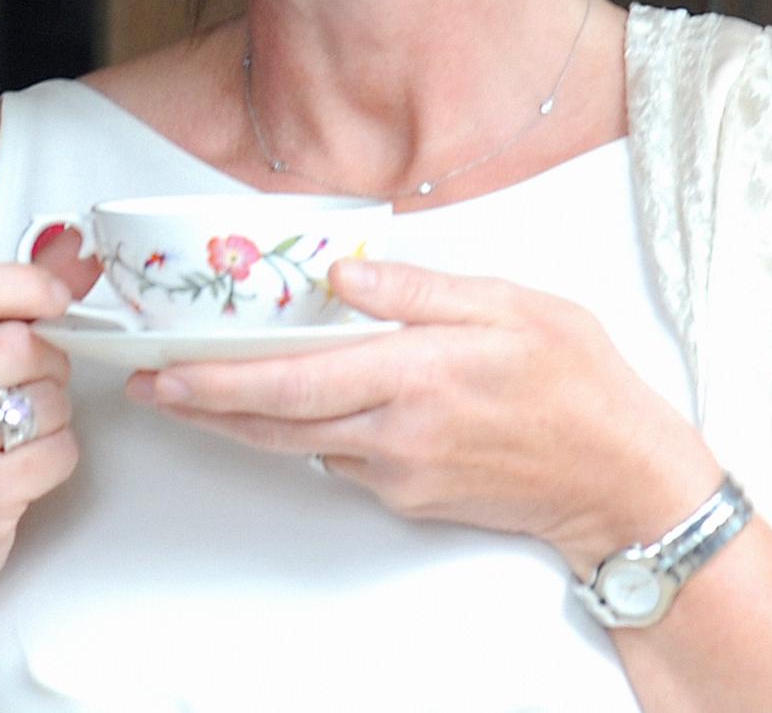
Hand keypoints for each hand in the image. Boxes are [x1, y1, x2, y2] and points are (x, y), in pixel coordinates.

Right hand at [0, 256, 92, 613]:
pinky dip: (57, 456)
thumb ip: (3, 303)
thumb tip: (75, 249)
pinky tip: (23, 468)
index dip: (25, 285)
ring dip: (54, 413)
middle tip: (31, 383)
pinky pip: (56, 452)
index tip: (56, 297)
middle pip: (19, 345)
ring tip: (16, 431)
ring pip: (46, 400)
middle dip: (48, 361)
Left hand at [124, 256, 720, 572]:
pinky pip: (338, 460)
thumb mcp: (510, 305)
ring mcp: (400, 472)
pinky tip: (285, 406)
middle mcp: (396, 432)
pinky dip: (301, 434)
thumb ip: (419, 289)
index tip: (164, 368)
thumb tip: (343, 275)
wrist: (625, 481)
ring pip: (296, 446)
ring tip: (187, 391)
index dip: (218, 380)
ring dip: (238, 421)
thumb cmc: (578, 382)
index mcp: (414, 374)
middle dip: (201, 404)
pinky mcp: (409, 496)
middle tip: (147, 385)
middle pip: (275, 422)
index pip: (292, 381)